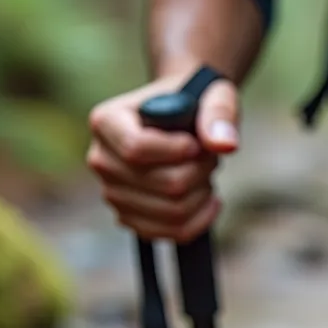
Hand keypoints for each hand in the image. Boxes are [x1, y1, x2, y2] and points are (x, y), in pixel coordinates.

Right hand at [86, 70, 239, 241]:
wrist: (181, 117)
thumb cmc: (194, 101)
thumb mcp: (212, 95)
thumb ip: (219, 113)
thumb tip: (225, 145)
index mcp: (107, 122)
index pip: (136, 149)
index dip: (176, 151)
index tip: (197, 143)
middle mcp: (102, 159)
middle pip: (163, 184)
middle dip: (200, 171)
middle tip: (209, 155)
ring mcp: (112, 192)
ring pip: (172, 211)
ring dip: (203, 193)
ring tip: (205, 172)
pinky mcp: (129, 217)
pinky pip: (172, 232)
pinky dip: (200, 219)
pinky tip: (208, 197)